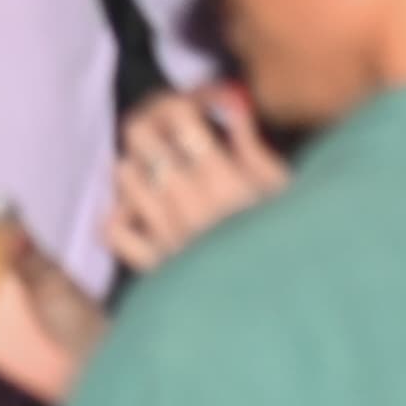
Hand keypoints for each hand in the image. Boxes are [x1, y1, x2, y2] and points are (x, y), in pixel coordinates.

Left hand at [106, 85, 290, 273]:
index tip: (199, 109)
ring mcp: (164, 234)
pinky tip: (143, 214)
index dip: (185, 100)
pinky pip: (114, 231)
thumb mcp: (283, 188)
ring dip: (140, 165)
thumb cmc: (291, 242)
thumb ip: (250, 142)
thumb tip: (228, 99)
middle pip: (138, 133)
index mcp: (222, 179)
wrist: (285, 306)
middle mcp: (186, 201)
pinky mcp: (154, 266)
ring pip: (123, 173)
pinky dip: (121, 217)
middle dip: (155, 122)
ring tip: (163, 172)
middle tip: (174, 132)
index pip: (176, 113)